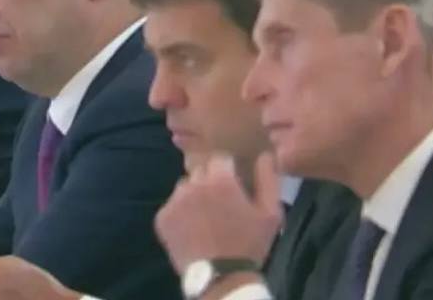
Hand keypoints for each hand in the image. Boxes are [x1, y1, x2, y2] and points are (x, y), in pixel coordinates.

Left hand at [155, 152, 282, 273]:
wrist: (222, 277)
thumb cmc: (250, 244)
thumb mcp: (270, 212)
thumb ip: (268, 179)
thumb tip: (265, 155)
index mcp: (220, 179)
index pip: (220, 159)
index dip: (228, 172)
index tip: (233, 187)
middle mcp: (193, 184)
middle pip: (200, 171)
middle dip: (210, 182)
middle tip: (220, 205)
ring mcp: (174, 201)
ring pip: (184, 187)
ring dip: (193, 196)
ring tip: (205, 218)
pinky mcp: (162, 217)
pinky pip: (172, 206)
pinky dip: (180, 213)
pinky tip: (192, 229)